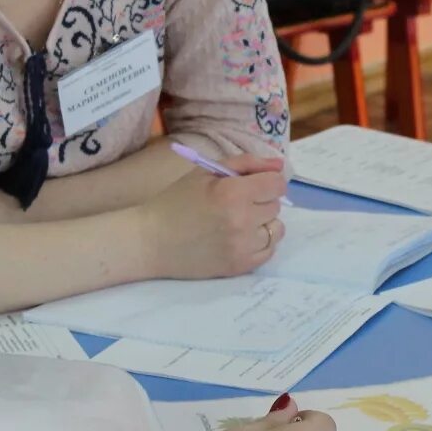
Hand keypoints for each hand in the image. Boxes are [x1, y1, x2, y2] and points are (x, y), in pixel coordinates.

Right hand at [138, 155, 287, 278]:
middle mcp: (242, 220)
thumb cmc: (176, 201)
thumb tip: (280, 165)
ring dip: (262, 223)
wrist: (151, 241)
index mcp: (233, 193)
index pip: (277, 184)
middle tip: (236, 204)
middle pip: (275, 206)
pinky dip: (259, 243)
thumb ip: (246, 164)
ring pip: (276, 229)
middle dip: (260, 201)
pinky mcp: (240, 266)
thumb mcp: (205, 172)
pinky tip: (239, 238)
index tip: (252, 186)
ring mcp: (243, 246)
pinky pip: (269, 250)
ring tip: (238, 223)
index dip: (267, 181)